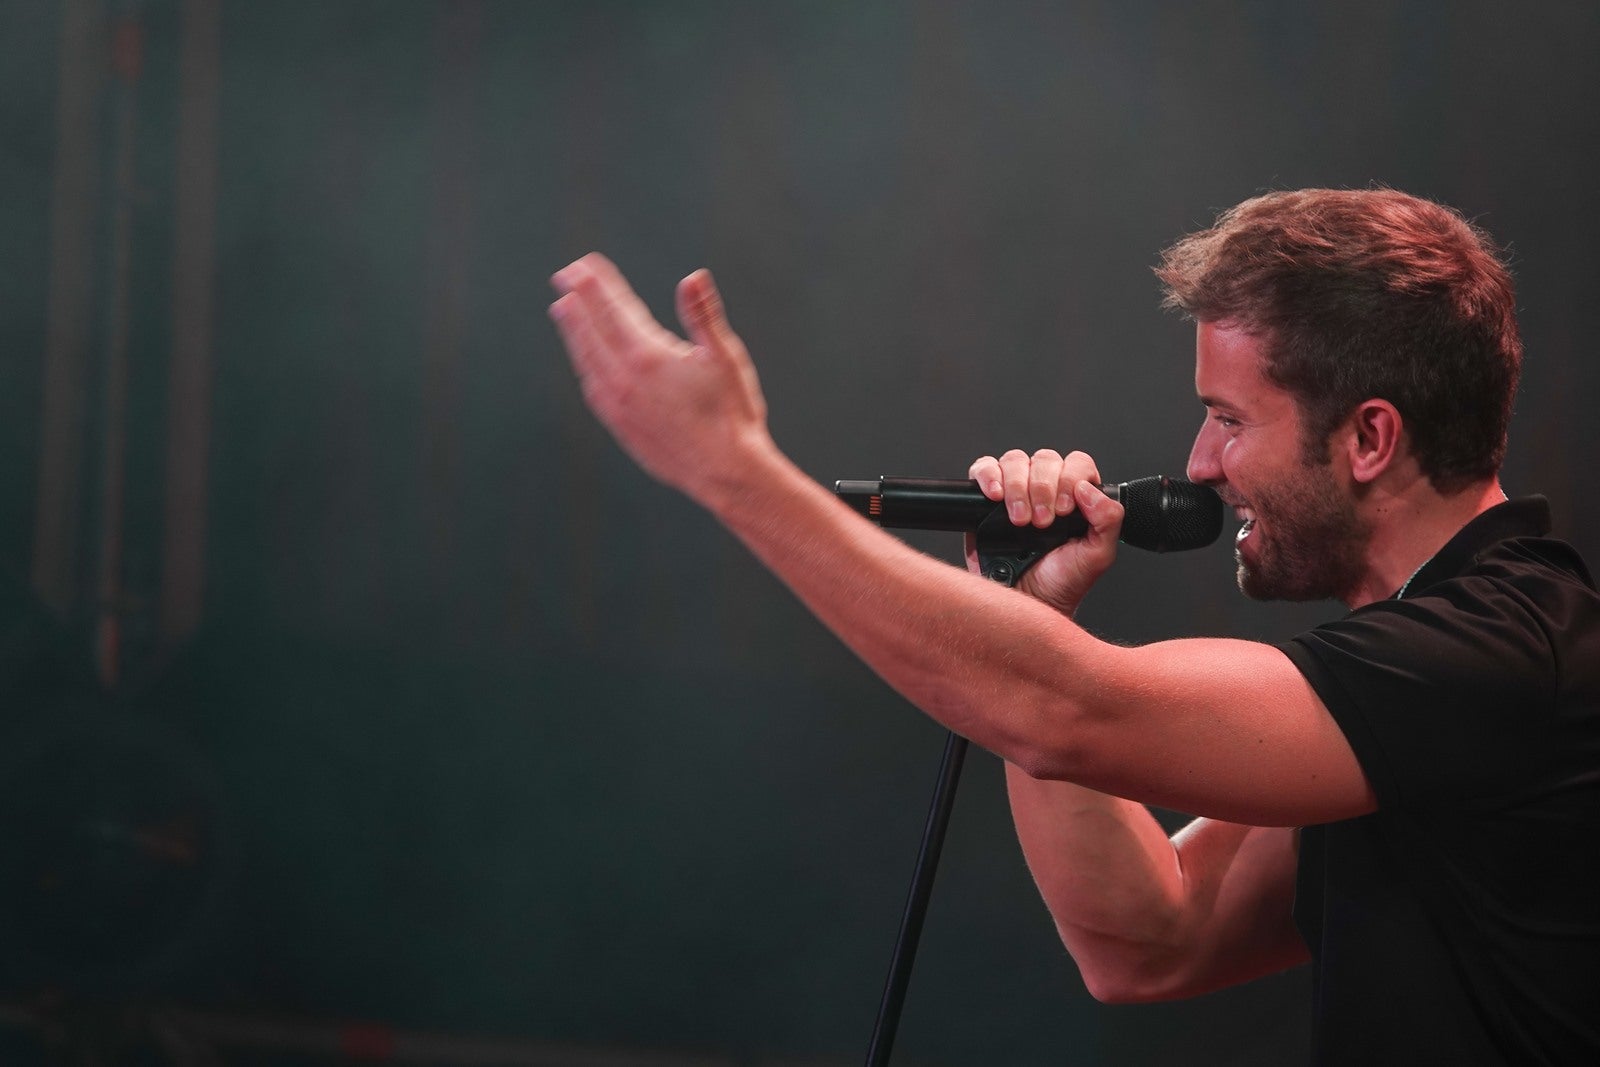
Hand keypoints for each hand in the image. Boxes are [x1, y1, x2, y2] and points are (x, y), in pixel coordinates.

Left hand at [549, 253, 771, 503]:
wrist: (724, 472)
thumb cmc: (730, 413)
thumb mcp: (723, 358)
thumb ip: (702, 316)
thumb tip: (692, 278)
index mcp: (647, 356)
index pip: (615, 309)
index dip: (599, 284)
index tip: (585, 264)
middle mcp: (623, 380)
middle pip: (592, 329)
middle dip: (578, 299)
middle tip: (564, 276)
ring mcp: (617, 406)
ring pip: (586, 359)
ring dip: (574, 332)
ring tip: (563, 310)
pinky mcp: (620, 428)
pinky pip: (592, 389)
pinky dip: (584, 366)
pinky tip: (585, 363)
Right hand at [963, 449, 1122, 613]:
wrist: (1027, 603)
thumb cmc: (1061, 582)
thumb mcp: (1098, 555)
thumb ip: (1108, 520)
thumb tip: (1088, 490)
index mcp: (1077, 496)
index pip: (1076, 464)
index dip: (1070, 480)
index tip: (1065, 510)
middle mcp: (1046, 489)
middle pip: (1044, 459)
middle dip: (1042, 488)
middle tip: (1041, 522)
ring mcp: (1016, 492)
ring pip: (1015, 460)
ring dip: (1017, 486)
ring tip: (1020, 521)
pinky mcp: (985, 500)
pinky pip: (983, 469)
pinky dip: (988, 476)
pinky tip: (995, 497)